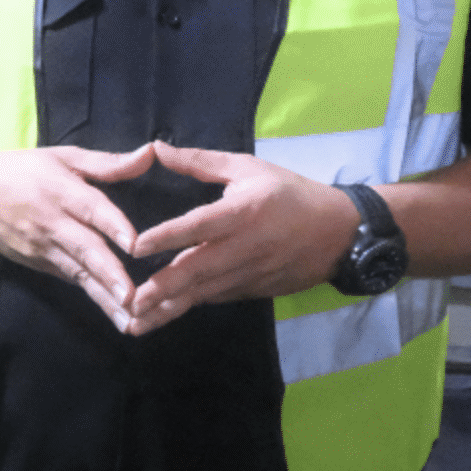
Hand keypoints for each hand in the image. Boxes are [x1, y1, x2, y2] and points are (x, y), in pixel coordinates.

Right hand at [0, 142, 155, 329]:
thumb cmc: (21, 169)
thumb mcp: (62, 157)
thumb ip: (107, 162)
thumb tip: (150, 153)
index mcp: (60, 189)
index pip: (90, 208)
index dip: (113, 225)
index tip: (135, 245)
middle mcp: (51, 221)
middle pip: (84, 249)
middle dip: (109, 274)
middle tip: (133, 298)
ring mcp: (41, 247)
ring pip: (78, 273)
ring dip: (103, 297)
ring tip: (128, 320)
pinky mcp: (35, 263)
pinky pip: (68, 277)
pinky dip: (89, 293)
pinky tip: (112, 312)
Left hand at [123, 141, 360, 334]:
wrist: (342, 233)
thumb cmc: (290, 193)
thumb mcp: (248, 167)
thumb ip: (200, 161)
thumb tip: (156, 148)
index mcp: (242, 212)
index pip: (199, 225)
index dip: (167, 236)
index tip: (135, 247)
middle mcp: (245, 247)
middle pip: (197, 270)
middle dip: (162, 289)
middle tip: (128, 304)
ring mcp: (251, 273)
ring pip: (204, 293)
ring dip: (169, 309)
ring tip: (136, 322)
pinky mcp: (255, 290)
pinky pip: (218, 297)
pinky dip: (191, 307)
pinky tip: (164, 316)